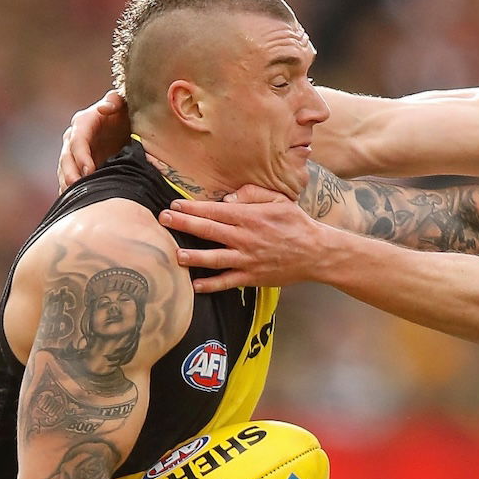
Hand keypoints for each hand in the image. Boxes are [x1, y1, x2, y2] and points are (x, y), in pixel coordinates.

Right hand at [57, 91, 131, 191]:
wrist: (127, 125)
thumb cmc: (126, 113)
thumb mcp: (123, 103)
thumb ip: (115, 101)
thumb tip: (103, 108)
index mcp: (84, 122)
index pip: (77, 140)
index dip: (81, 155)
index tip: (88, 170)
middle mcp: (74, 137)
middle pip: (66, 158)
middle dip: (70, 173)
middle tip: (76, 188)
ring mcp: (74, 153)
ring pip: (65, 170)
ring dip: (67, 185)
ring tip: (73, 199)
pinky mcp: (78, 166)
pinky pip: (70, 179)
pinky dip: (71, 191)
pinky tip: (75, 204)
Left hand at [158, 187, 324, 292]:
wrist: (316, 252)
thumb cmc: (296, 223)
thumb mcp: (279, 200)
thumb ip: (252, 194)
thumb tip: (227, 198)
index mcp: (250, 217)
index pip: (214, 211)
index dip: (192, 208)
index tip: (174, 205)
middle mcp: (245, 238)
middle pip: (208, 231)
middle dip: (183, 224)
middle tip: (162, 220)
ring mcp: (248, 260)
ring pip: (214, 258)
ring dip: (193, 256)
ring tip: (175, 254)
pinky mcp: (252, 277)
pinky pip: (228, 281)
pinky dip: (211, 284)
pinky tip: (195, 285)